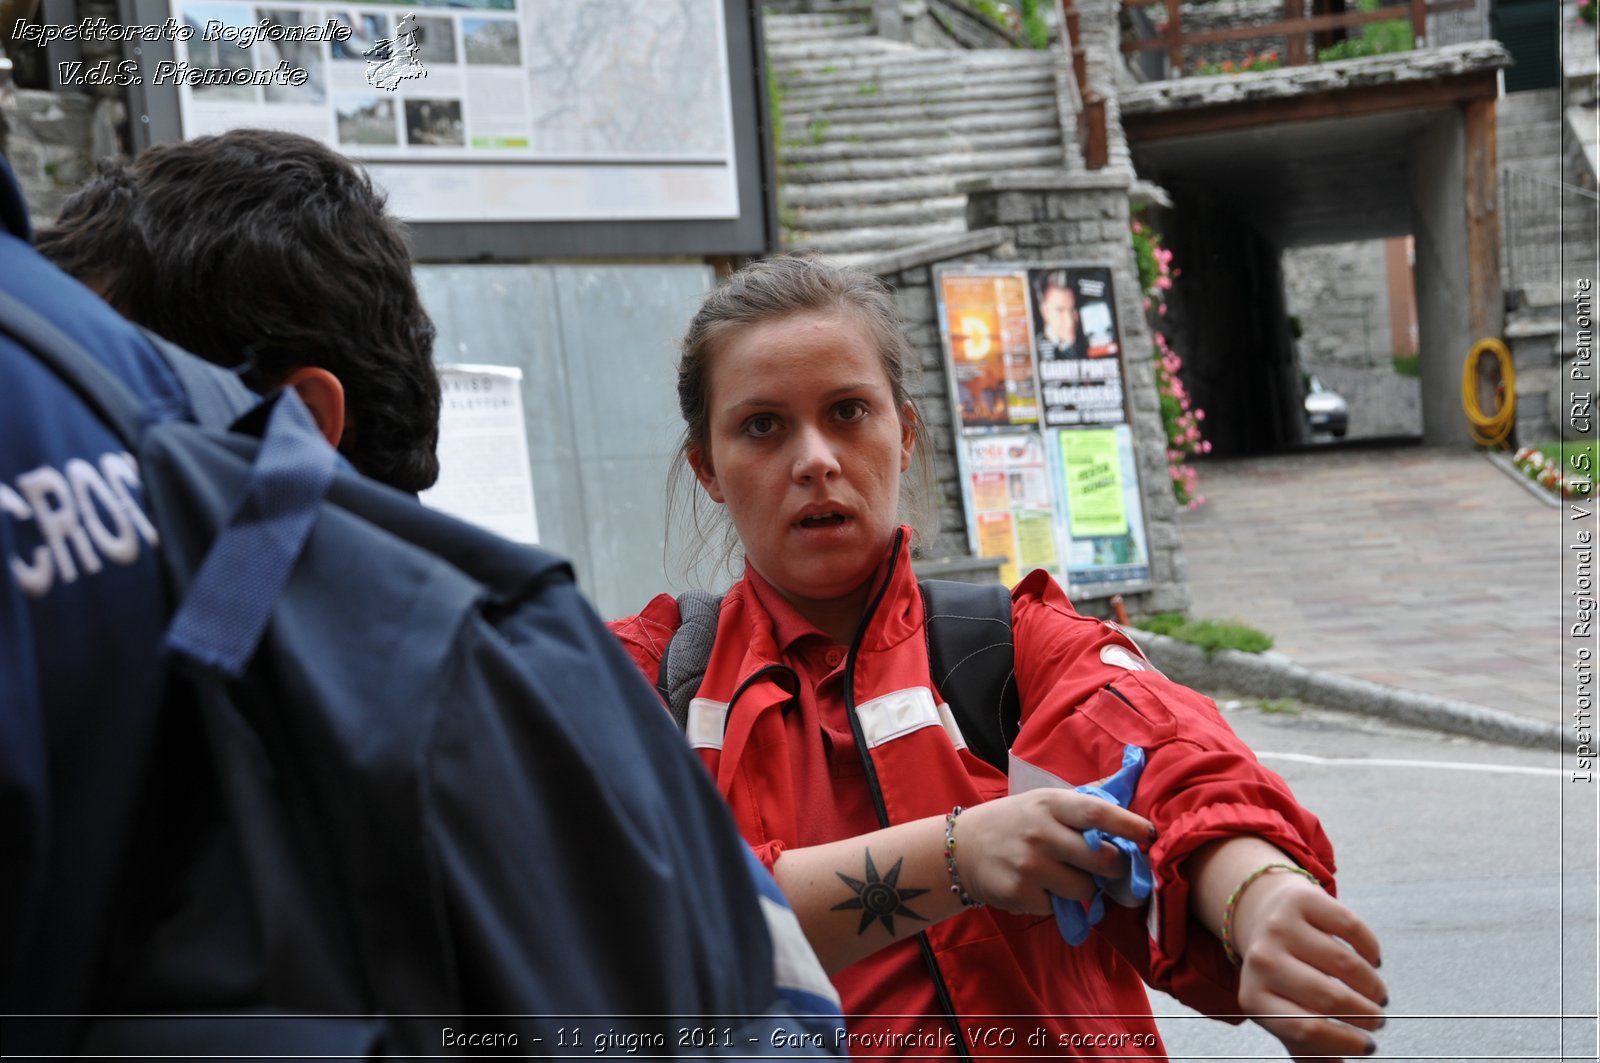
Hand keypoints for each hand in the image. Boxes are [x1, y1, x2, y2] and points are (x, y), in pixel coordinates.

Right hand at [953, 790, 1154, 913]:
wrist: (961, 849)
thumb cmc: (1013, 822)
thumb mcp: (1043, 801)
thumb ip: (1084, 800)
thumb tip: (1130, 781)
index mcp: (1050, 804)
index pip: (1097, 812)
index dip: (1129, 824)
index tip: (1151, 835)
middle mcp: (1041, 833)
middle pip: (1102, 859)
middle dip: (1117, 867)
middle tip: (1115, 868)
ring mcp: (1030, 865)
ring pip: (1086, 889)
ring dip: (1085, 888)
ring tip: (1065, 876)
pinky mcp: (1021, 894)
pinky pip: (1060, 907)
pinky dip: (1057, 902)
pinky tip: (1039, 888)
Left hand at [1231, 872, 1387, 1060]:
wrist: (1263, 915)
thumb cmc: (1282, 978)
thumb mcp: (1283, 1013)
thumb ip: (1309, 1049)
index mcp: (1255, 999)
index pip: (1305, 1030)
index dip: (1345, 1042)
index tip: (1369, 1046)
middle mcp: (1262, 961)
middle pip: (1329, 997)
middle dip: (1366, 1014)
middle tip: (1379, 1019)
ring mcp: (1280, 927)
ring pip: (1345, 963)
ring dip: (1372, 986)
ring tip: (1377, 994)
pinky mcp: (1301, 900)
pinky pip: (1351, 927)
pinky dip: (1371, 949)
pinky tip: (1373, 962)